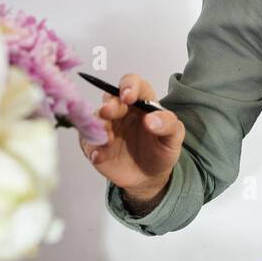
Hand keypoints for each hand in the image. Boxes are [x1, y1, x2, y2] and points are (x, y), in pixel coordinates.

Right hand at [80, 73, 184, 200]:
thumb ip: (168, 124)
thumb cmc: (161, 150)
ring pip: (95, 119)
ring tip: (108, 139)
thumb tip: (152, 119)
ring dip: (98, 126)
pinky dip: (92, 148)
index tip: (128, 96)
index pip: (131, 83)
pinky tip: (99, 156)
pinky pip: (88, 142)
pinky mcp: (95, 144)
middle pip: (110, 99)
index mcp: (140, 101)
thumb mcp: (173, 137)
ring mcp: (106, 127)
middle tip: (109, 112)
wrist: (150, 177)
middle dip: (110, 105)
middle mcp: (120, 110)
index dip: (128, 85)